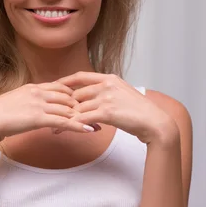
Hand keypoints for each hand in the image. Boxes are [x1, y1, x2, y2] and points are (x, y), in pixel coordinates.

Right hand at [0, 81, 96, 143]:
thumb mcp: (15, 103)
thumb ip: (28, 104)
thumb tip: (35, 110)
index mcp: (33, 88)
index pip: (61, 87)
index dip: (76, 94)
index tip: (88, 100)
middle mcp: (39, 93)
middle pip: (69, 97)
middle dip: (86, 105)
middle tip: (100, 111)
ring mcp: (39, 105)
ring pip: (68, 109)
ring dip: (86, 116)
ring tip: (100, 122)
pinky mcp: (38, 118)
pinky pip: (64, 122)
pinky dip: (79, 126)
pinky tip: (89, 130)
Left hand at [56, 72, 174, 144]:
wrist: (154, 122)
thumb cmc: (139, 111)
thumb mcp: (122, 94)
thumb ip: (107, 92)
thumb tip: (92, 96)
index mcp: (109, 78)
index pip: (81, 76)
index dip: (64, 82)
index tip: (53, 87)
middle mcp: (106, 85)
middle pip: (76, 94)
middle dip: (63, 106)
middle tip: (51, 114)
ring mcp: (107, 98)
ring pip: (78, 108)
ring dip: (66, 119)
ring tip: (56, 127)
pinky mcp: (107, 112)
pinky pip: (84, 118)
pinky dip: (74, 125)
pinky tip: (68, 130)